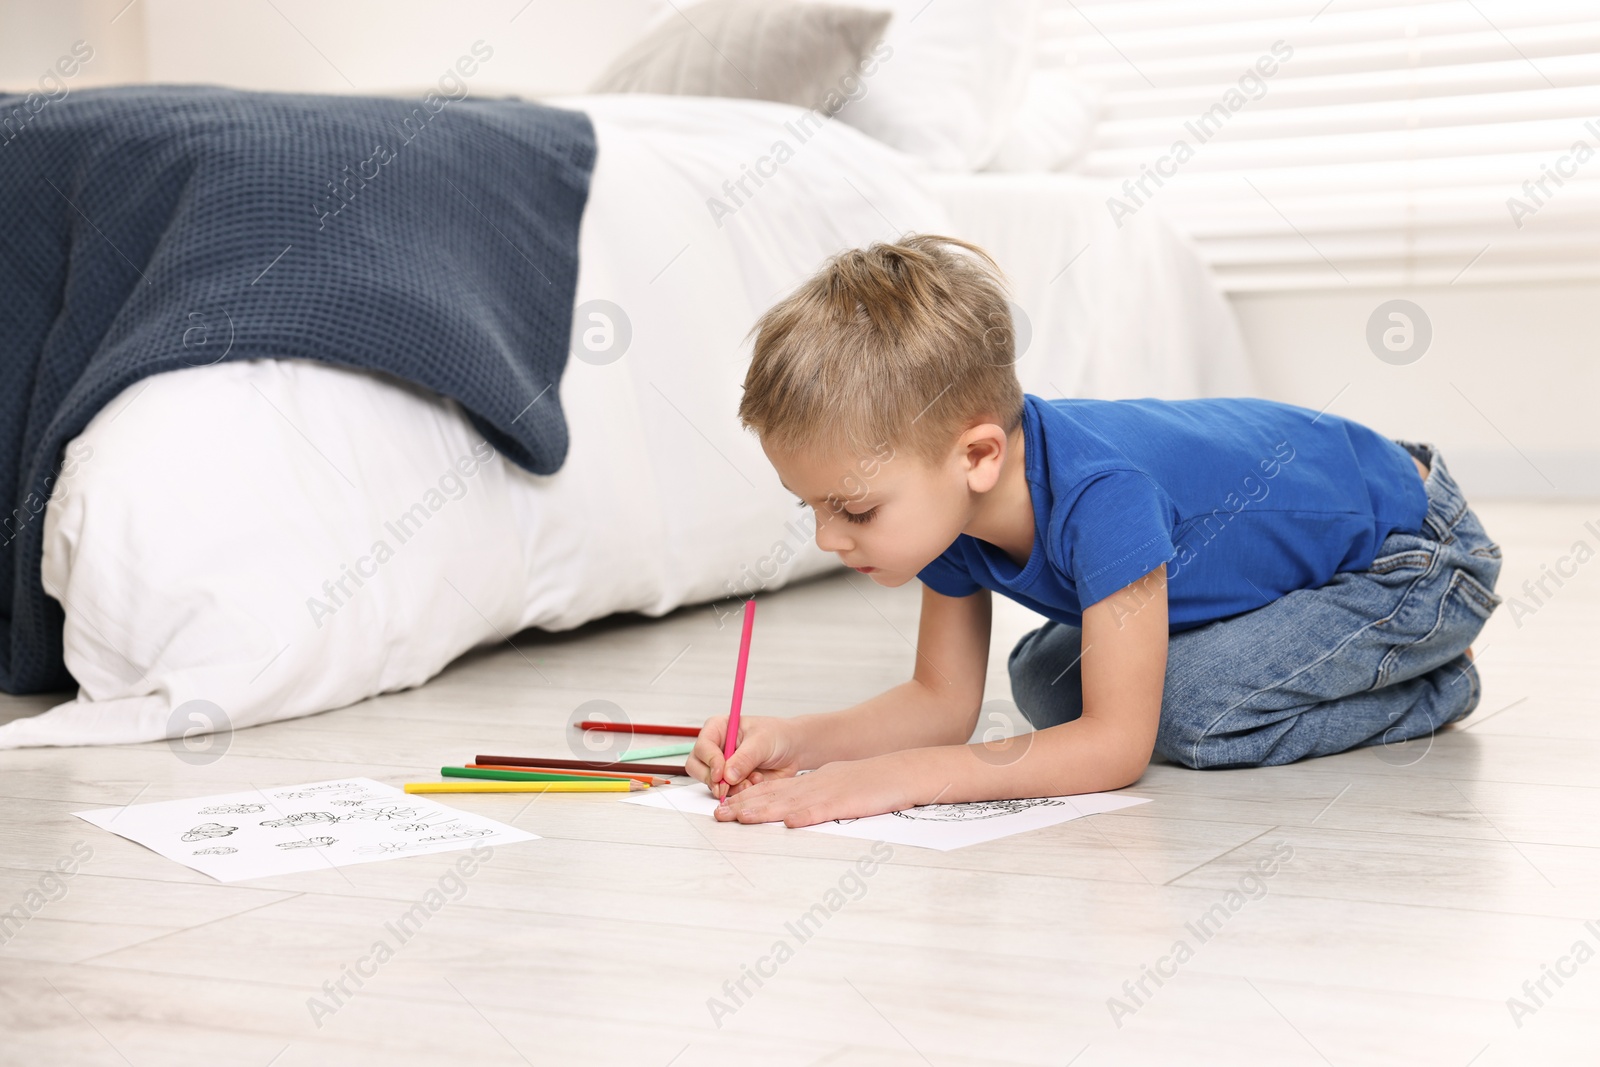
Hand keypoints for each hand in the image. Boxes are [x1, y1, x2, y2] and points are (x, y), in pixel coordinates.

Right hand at [687, 714, 804, 800]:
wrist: (793, 750)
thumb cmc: (777, 736)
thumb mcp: (762, 742)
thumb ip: (744, 758)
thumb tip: (727, 775)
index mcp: (718, 729)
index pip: (703, 746)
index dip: (710, 761)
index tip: (721, 773)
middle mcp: (715, 748)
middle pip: (696, 767)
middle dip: (711, 780)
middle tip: (726, 787)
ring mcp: (721, 767)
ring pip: (710, 783)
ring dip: (730, 788)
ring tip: (752, 781)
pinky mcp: (730, 782)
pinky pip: (726, 793)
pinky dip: (740, 792)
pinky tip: (755, 782)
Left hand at [713, 754, 922, 826]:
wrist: (904, 772)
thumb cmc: (874, 783)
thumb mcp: (839, 784)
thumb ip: (816, 795)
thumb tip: (794, 812)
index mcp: (813, 781)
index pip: (774, 789)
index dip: (748, 797)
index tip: (727, 806)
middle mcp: (815, 785)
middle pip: (774, 795)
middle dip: (745, 805)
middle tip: (719, 814)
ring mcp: (830, 793)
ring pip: (790, 802)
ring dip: (763, 810)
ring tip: (740, 817)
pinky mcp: (847, 803)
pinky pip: (823, 811)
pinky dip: (805, 816)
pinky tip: (788, 823)